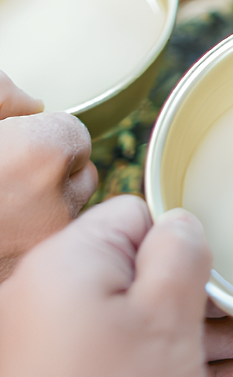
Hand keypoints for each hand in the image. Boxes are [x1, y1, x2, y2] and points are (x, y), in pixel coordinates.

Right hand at [0, 71, 96, 280]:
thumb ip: (2, 91)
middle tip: (5, 178)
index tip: (15, 143)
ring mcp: (38, 253)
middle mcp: (53, 207)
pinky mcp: (19, 285)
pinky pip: (37, 254)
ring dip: (41, 215)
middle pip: (81, 180)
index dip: (41, 137)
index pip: (76, 135)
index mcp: (39, 156)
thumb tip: (31, 103)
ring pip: (65, 220)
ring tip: (0, 209)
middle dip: (51, 177)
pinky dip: (23, 246)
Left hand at [0, 196, 232, 376]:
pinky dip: (188, 361)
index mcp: (70, 264)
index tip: (223, 258)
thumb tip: (184, 223)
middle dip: (217, 295)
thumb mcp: (166, 316)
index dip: (184, 237)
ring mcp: (68, 347)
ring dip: (217, 333)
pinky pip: (142, 357)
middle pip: (152, 275)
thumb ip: (181, 251)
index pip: (137, 217)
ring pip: (155, 322)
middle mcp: (59, 300)